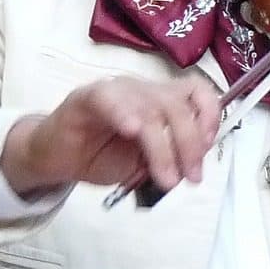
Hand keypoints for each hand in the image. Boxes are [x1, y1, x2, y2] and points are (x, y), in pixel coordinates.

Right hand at [0, 74, 222, 195]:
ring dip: (162, 148)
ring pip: (149, 109)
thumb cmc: (104, 157)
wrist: (58, 160)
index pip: (198, 92)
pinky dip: (124, 114)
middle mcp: (143, 90)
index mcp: (162, 99)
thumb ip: (170, 156)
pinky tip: (132, 132)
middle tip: (190, 177)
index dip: (210, 116)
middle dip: (190, 144)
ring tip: (165, 178)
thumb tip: (192, 164)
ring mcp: (116, 91)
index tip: (208, 148)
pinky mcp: (86, 97)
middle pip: (178, 105)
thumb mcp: (147, 162)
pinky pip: (108, 99)